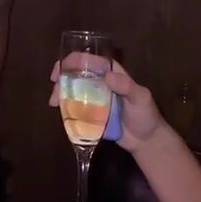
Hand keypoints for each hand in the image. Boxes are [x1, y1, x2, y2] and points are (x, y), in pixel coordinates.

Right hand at [49, 58, 166, 153]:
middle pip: (76, 74)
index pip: (90, 61)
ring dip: (60, 93)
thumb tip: (108, 76)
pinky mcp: (90, 115)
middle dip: (62, 77)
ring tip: (54, 102)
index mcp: (111, 73)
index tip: (61, 68)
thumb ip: (127, 86)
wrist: (146, 140)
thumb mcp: (140, 98)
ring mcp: (94, 99)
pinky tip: (59, 112)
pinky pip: (74, 108)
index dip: (73, 60)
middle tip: (54, 86)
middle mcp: (100, 83)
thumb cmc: (146, 114)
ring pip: (72, 90)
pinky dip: (64, 108)